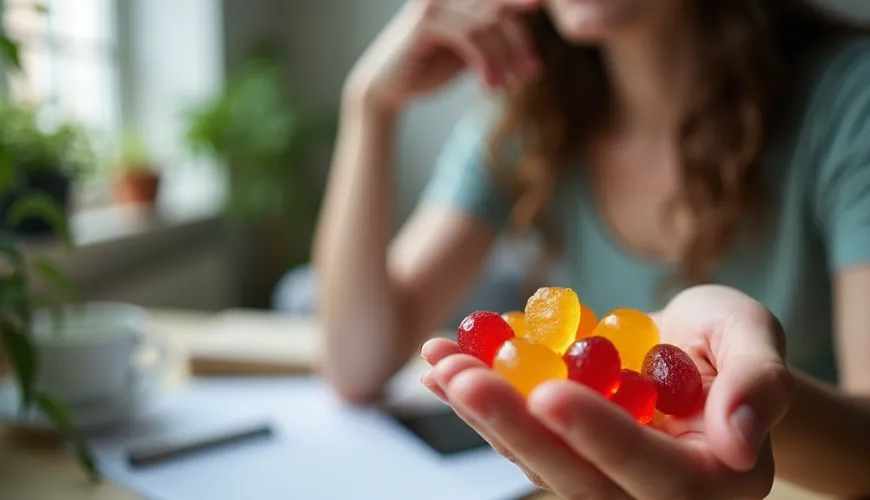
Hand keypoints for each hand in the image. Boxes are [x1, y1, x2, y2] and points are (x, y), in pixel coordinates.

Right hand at [345, 0, 542, 112]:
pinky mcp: (426, 22)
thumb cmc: (428, 70)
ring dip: (504, 58)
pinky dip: (486, 63)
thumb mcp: (467, 53)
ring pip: (489, 24)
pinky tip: (489, 86)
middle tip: (532, 72)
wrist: (387, 90)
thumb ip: (491, 40)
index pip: (501, 3)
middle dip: (520, 42)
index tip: (535, 62)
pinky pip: (470, 37)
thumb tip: (526, 45)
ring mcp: (435, 2)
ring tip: (508, 86)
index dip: (524, 26)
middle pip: (501, 7)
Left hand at [420, 285, 793, 498]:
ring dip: (482, 413)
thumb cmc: (731, 341)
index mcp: (710, 481)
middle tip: (464, 378)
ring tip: (440, 361)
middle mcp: (647, 494)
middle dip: (515, 426)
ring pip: (536, 459)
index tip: (548, 393)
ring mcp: (598, 477)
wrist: (693, 350)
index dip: (600, 434)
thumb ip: (759, 383)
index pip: (651, 468)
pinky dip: (475, 401)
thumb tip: (740, 439)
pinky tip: (440, 362)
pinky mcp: (561, 453)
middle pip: (577, 478)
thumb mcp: (753, 340)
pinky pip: (516, 435)